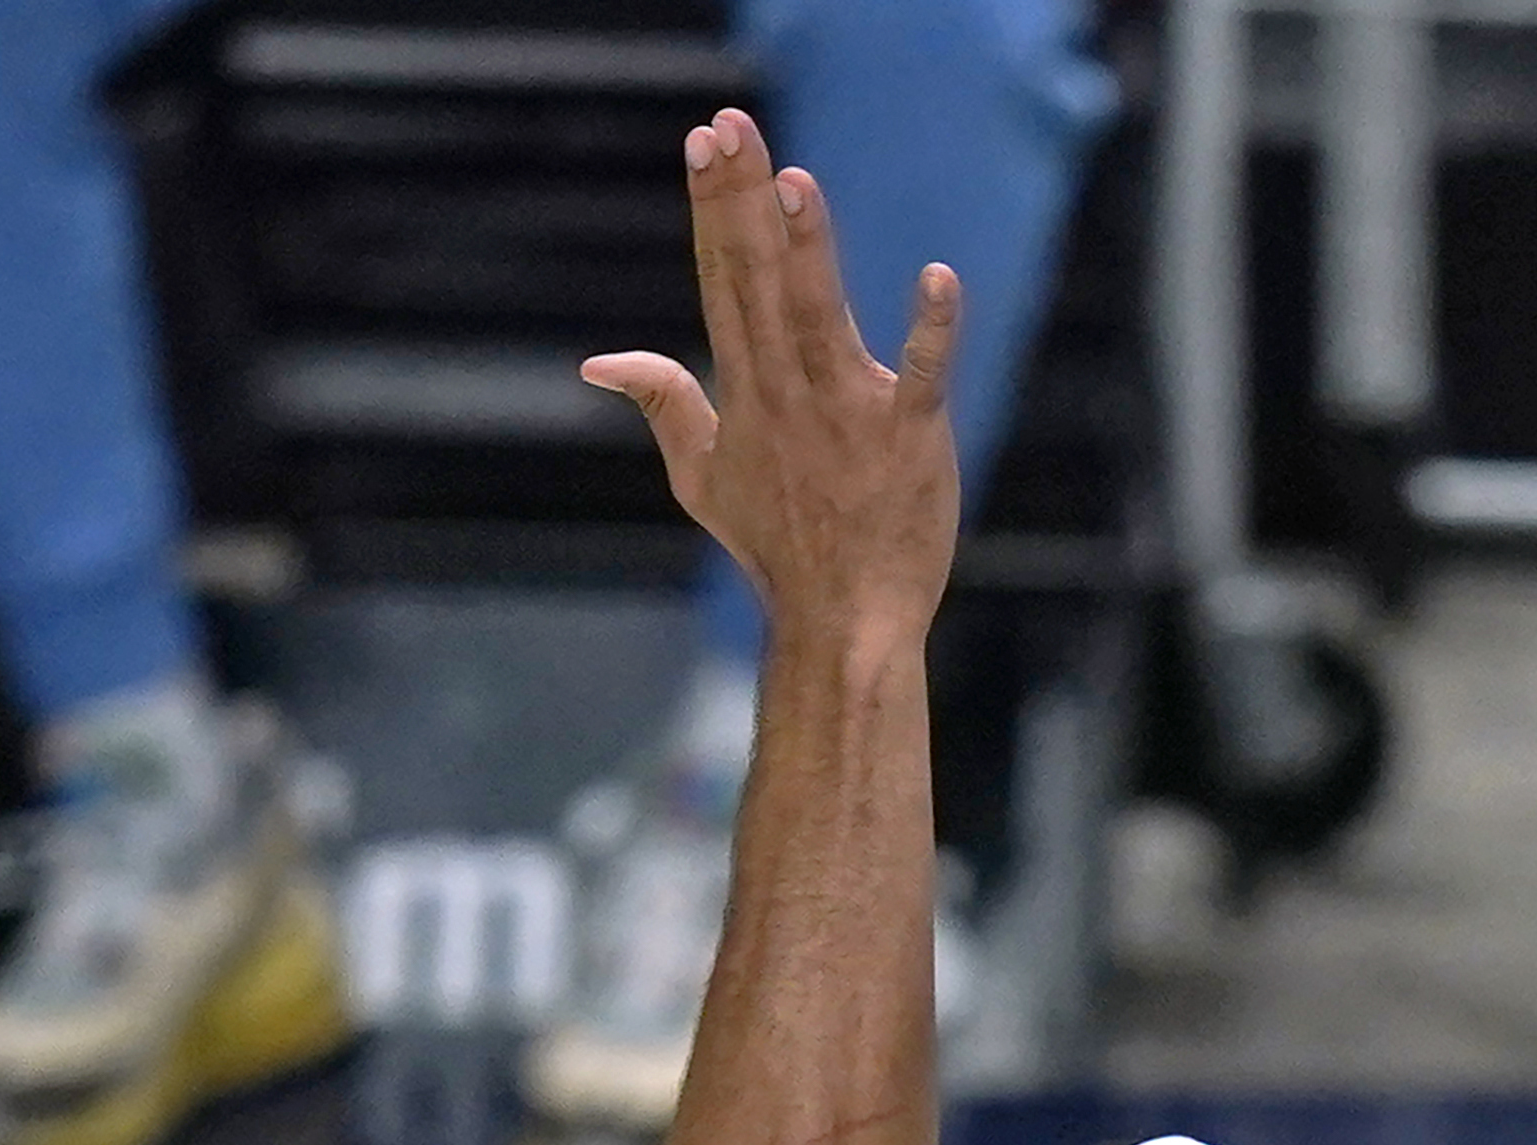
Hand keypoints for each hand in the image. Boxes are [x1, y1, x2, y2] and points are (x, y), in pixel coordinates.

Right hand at [581, 111, 962, 653]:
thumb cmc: (776, 549)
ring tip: (793, 184)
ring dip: (808, 251)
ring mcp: (850, 411)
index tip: (702, 143)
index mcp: (745, 389)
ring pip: (822, 316)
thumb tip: (599, 361)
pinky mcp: (910, 436)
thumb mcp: (700, 477)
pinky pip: (924, 376)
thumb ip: (662, 403)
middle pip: (759, 278)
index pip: (722, 279)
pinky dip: (932, 330)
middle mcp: (790, 389)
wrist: (843, 623)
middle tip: (731, 128)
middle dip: (742, 202)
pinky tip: (937, 275)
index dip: (713, 209)